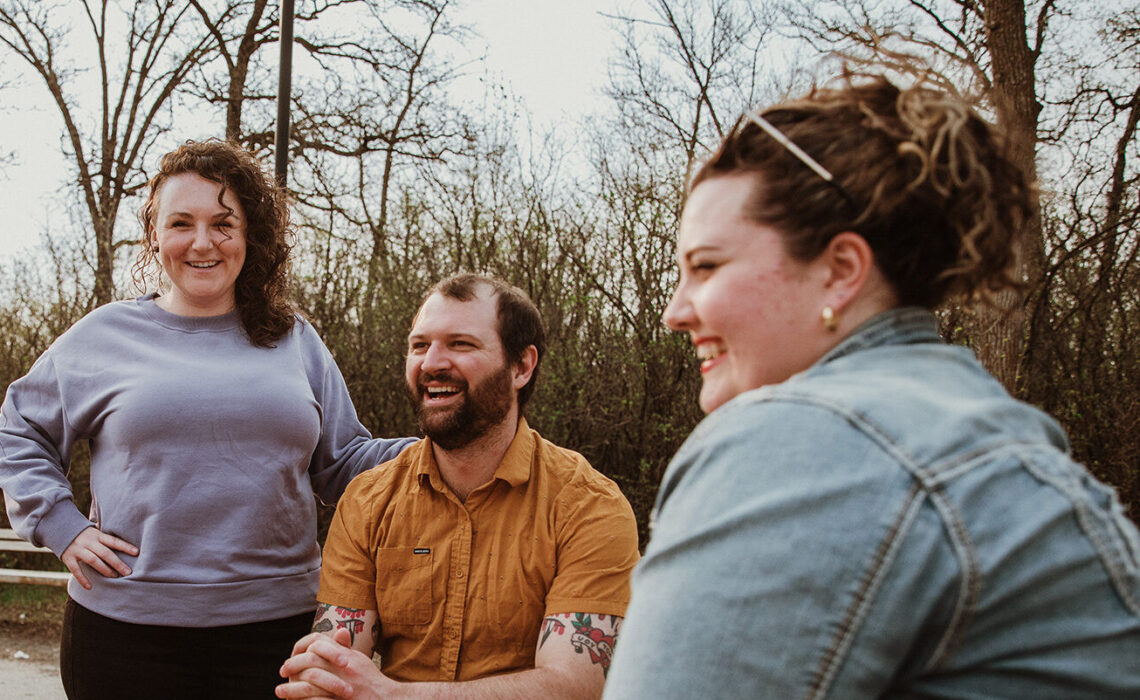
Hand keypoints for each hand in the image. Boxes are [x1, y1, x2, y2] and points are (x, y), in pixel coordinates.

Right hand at [60, 526, 137, 589]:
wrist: (61, 529)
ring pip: (93, 560)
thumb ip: (106, 540)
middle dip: (117, 563)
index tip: (136, 552)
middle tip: (128, 572)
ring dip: (104, 569)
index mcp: (97, 535)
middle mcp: (88, 542)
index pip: (113, 541)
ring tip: (114, 576)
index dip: (125, 546)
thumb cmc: (85, 535)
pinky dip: (82, 579)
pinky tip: (90, 587)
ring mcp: (78, 549)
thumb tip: (126, 547)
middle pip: (105, 553)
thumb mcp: (96, 533)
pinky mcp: (68, 558)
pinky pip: (75, 570)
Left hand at [278, 628, 394, 699]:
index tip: (292, 656)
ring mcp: (342, 687)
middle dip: (292, 666)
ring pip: (310, 685)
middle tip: (282, 671)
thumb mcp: (359, 660)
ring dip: (291, 689)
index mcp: (346, 656)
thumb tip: (336, 632)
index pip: (319, 644)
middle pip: (311, 662)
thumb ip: (345, 648)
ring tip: (279, 691)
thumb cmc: (371, 680)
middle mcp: (344, 669)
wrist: (385, 699)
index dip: (302, 649)